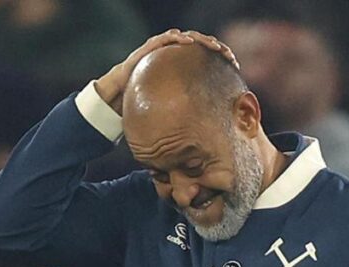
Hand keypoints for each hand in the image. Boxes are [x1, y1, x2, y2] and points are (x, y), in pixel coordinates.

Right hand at [94, 29, 238, 114]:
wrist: (114, 103)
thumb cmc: (141, 109)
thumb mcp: (169, 115)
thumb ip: (184, 121)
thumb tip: (202, 144)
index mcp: (179, 72)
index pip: (203, 59)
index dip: (219, 59)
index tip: (234, 65)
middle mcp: (170, 60)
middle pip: (197, 47)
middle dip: (214, 47)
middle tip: (228, 54)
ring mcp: (157, 54)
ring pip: (182, 40)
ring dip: (199, 40)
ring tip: (214, 46)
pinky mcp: (144, 53)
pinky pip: (161, 41)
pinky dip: (173, 40)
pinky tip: (185, 41)